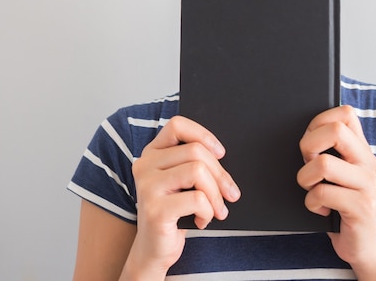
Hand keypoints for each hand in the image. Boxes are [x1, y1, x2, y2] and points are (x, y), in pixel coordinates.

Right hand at [121, 116, 240, 278]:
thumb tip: (222, 155)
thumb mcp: (183, 181)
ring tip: (217, 209)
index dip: (203, 135)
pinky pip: (197, 199)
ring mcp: (147, 187)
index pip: (177, 125)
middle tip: (230, 193)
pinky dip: (208, 211)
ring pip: (198, 171)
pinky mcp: (155, 210)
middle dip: (220, 174)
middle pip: (196, 151)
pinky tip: (201, 220)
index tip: (221, 153)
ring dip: (216, 194)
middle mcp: (145, 165)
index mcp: (152, 153)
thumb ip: (194, 162)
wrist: (155, 249)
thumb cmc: (175, 211)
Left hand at [297, 105, 375, 274]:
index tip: (310, 142)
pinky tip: (320, 209)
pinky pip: (322, 193)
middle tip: (307, 164)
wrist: (362, 245)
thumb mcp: (336, 172)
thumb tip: (302, 132)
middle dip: (308, 145)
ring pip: (323, 163)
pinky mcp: (360, 208)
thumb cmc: (339, 204)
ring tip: (311, 189)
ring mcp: (367, 185)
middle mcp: (368, 162)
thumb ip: (327, 150)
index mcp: (362, 149)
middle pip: (335, 130)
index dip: (319, 121)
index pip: (345, 113)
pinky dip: (311, 202)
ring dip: (305, 178)